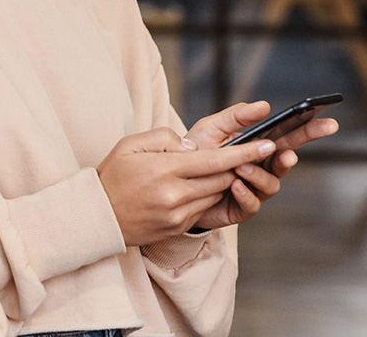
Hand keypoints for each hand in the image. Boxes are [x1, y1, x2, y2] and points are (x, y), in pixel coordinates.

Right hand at [97, 126, 276, 245]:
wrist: (99, 215)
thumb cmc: (113, 174)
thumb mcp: (129, 144)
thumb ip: (163, 138)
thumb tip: (193, 147)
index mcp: (164, 170)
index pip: (215, 160)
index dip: (245, 152)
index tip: (267, 144)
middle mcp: (175, 195)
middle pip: (222, 179)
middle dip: (238, 166)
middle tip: (246, 153)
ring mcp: (178, 215)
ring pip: (216, 194)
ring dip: (222, 181)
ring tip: (217, 169)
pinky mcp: (178, 228)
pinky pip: (204, 209)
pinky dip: (207, 195)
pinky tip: (197, 187)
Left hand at [183, 101, 338, 230]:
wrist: (173, 179)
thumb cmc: (195, 151)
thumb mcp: (212, 128)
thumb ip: (236, 116)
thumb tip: (264, 106)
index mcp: (258, 145)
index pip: (289, 135)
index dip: (309, 129)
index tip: (326, 121)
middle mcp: (262, 166)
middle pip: (288, 158)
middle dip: (294, 155)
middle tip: (288, 154)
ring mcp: (254, 188)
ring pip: (272, 184)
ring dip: (258, 175)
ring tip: (240, 168)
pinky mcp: (242, 207)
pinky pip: (252, 204)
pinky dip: (244, 193)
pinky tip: (234, 184)